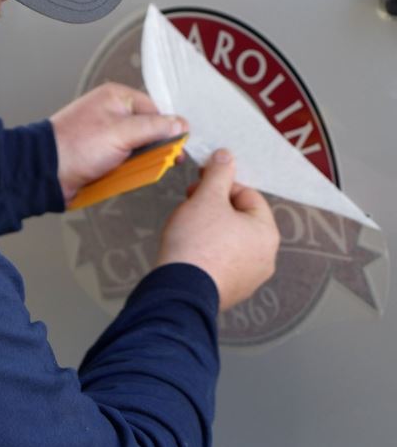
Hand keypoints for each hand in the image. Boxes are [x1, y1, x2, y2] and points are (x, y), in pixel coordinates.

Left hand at [49, 82, 187, 203]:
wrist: (46, 171)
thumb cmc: (75, 145)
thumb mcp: (122, 133)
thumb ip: (154, 128)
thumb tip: (179, 124)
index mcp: (116, 98)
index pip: (155, 110)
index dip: (168, 128)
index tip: (176, 146)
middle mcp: (111, 113)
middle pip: (148, 131)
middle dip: (154, 149)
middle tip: (160, 161)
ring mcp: (105, 135)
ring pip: (137, 149)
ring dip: (139, 163)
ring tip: (131, 169)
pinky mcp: (100, 154)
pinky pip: (123, 161)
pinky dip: (125, 170)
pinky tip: (121, 175)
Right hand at [156, 149, 279, 310]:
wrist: (180, 288)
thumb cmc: (196, 244)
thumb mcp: (206, 197)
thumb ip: (218, 173)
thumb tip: (226, 157)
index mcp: (266, 232)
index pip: (247, 194)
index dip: (221, 184)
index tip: (201, 182)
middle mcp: (265, 257)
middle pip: (239, 217)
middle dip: (213, 206)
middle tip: (191, 203)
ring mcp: (250, 277)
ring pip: (230, 240)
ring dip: (210, 228)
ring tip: (187, 227)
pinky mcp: (232, 290)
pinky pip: (222, 261)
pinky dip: (208, 252)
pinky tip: (190, 249)